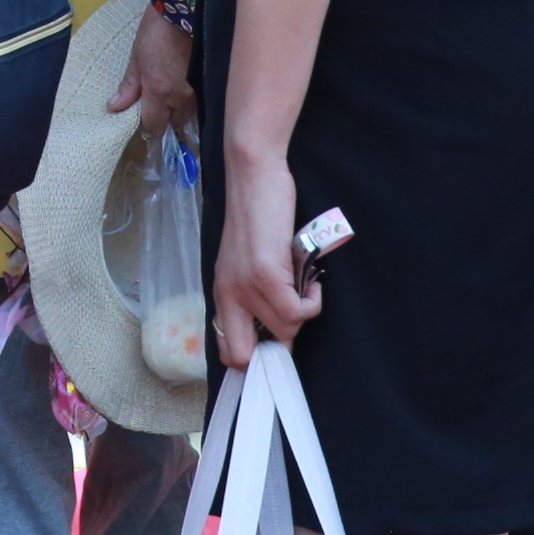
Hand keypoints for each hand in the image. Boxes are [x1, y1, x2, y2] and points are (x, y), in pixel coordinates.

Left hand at [108, 4, 195, 135]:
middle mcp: (181, 97)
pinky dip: (191, 100)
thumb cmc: (155, 32)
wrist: (184, 11)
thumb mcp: (136, 58)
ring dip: (179, 111)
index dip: (148, 127)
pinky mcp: (208, 81)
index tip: (144, 119)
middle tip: (158, 106)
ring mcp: (198, 90)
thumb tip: (115, 108)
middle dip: (166, 119)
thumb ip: (129, 87)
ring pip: (189, 113)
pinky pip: (200, 101)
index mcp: (160, 93)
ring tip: (171, 97)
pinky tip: (184, 89)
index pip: (154, 127)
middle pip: (175, 124)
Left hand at [208, 166, 319, 368]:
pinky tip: (311, 279)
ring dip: (302, 312)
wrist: (254, 175)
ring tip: (304, 282)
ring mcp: (245, 287)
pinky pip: (297, 312)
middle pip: (243, 357)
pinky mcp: (266, 274)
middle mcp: (228, 295)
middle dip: (276, 350)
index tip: (278, 348)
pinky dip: (312, 301)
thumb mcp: (244, 260)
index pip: (227, 351)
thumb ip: (252, 292)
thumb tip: (279, 326)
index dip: (253, 359)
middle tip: (296, 316)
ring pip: (284, 332)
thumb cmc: (256, 213)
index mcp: (221, 293)